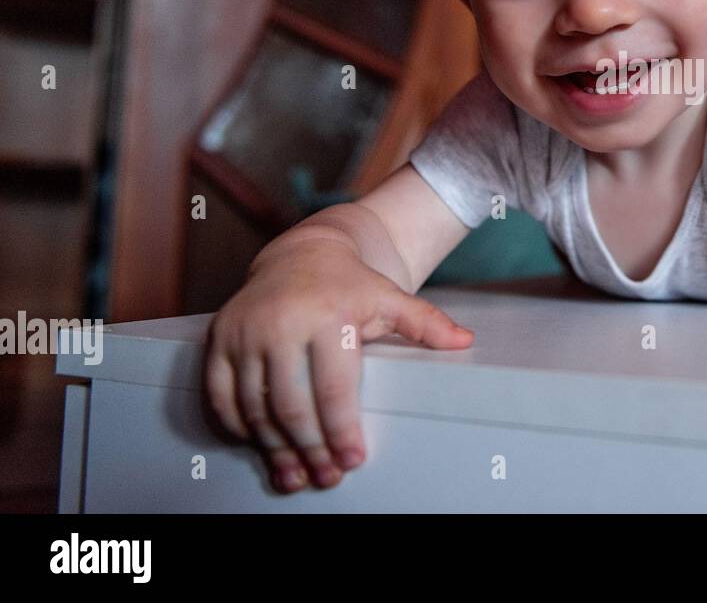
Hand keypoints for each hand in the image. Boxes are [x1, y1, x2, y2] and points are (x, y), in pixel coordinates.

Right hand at [202, 236, 473, 492]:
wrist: (300, 253)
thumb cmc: (350, 285)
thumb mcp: (390, 298)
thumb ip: (425, 322)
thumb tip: (464, 341)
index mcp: (328, 314)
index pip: (334, 387)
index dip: (342, 430)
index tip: (353, 459)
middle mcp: (281, 322)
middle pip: (292, 404)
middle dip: (311, 448)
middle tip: (326, 476)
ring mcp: (244, 331)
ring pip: (256, 406)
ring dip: (275, 448)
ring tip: (295, 475)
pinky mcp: (218, 339)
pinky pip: (220, 395)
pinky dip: (238, 426)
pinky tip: (260, 445)